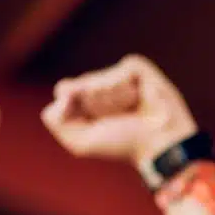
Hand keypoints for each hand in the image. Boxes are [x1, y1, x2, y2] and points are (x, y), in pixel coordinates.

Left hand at [42, 56, 198, 168]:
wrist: (159, 146)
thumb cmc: (124, 147)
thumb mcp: (80, 142)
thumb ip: (55, 120)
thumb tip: (63, 92)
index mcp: (88, 102)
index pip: (64, 89)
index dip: (72, 104)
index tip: (91, 122)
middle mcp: (103, 86)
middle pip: (80, 85)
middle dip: (93, 106)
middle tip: (116, 120)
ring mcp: (120, 76)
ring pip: (99, 79)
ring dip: (111, 100)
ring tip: (131, 112)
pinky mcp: (138, 68)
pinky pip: (119, 71)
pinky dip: (125, 88)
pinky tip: (137, 99)